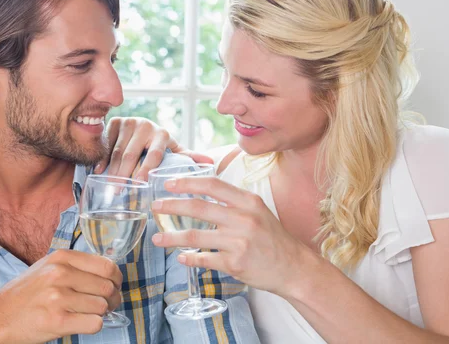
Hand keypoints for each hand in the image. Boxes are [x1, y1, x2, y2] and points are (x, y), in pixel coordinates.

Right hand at [0, 250, 121, 342]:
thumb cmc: (23, 295)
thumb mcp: (46, 268)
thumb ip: (75, 266)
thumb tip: (108, 272)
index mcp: (61, 258)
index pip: (106, 266)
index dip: (116, 279)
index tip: (114, 286)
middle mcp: (60, 274)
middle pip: (108, 287)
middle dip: (113, 299)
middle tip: (106, 305)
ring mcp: (58, 297)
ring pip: (102, 306)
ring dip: (101, 314)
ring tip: (87, 314)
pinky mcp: (57, 321)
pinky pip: (94, 323)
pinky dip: (93, 326)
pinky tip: (80, 323)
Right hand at [96, 117, 213, 179]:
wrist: (141, 126)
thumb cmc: (159, 144)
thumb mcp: (173, 149)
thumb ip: (188, 157)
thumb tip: (211, 163)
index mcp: (162, 134)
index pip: (154, 154)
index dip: (146, 168)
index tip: (140, 183)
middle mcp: (145, 125)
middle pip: (131, 153)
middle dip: (124, 174)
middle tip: (119, 192)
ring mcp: (129, 122)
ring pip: (117, 149)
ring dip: (112, 169)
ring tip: (110, 187)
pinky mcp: (115, 121)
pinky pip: (106, 142)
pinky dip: (102, 158)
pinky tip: (99, 172)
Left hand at [150, 176, 306, 295]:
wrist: (293, 267)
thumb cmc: (272, 238)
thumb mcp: (257, 210)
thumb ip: (232, 202)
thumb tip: (199, 193)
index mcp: (248, 201)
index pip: (212, 185)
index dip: (187, 182)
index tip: (169, 183)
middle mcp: (243, 218)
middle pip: (198, 208)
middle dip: (172, 206)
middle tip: (155, 206)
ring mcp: (239, 242)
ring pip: (196, 236)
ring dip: (172, 237)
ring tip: (157, 239)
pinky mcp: (235, 263)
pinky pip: (204, 259)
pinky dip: (189, 258)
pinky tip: (181, 256)